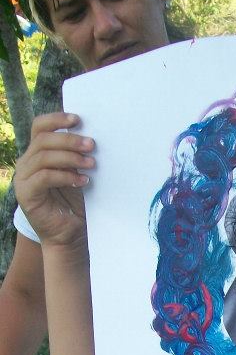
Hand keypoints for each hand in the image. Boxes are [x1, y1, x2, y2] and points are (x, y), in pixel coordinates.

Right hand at [14, 112, 93, 251]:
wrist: (68, 235)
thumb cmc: (73, 204)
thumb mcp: (75, 174)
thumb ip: (75, 156)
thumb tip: (89, 136)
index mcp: (36, 154)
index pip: (39, 127)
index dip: (56, 119)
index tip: (78, 119)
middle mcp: (26, 163)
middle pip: (43, 140)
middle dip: (69, 140)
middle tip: (91, 145)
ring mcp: (23, 179)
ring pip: (44, 157)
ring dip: (70, 158)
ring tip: (91, 164)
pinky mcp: (27, 194)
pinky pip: (45, 177)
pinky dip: (66, 176)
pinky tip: (83, 181)